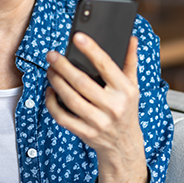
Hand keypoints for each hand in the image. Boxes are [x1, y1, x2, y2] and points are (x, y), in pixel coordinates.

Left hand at [46, 32, 147, 182]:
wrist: (124, 145)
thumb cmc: (126, 110)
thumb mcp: (133, 86)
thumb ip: (130, 62)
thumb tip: (131, 38)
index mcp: (125, 91)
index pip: (106, 65)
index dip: (91, 49)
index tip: (77, 36)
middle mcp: (113, 107)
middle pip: (82, 82)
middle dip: (63, 66)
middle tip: (52, 55)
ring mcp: (98, 122)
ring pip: (70, 99)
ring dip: (56, 82)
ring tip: (50, 70)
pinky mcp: (85, 133)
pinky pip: (62, 117)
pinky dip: (52, 103)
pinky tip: (51, 91)